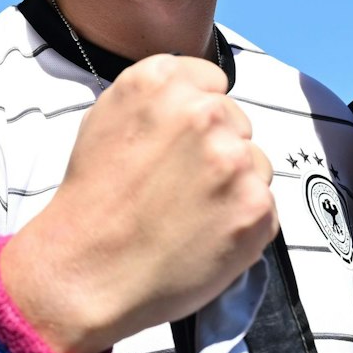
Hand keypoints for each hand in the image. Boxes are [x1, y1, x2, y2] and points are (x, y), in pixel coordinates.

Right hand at [3, 55, 277, 352]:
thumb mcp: (105, 119)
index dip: (195, 116)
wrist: (87, 271)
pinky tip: (204, 236)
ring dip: (233, 184)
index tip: (177, 143)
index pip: (211, 81)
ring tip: (189, 215)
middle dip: (216, 149)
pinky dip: (242, 222)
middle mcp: (203, 113)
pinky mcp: (256, 207)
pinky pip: (265, 205)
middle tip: (179, 186)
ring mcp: (235, 160)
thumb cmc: (92, 201)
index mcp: (162, 83)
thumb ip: (157, 98)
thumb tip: (196, 97)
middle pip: (235, 121)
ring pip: (254, 163)